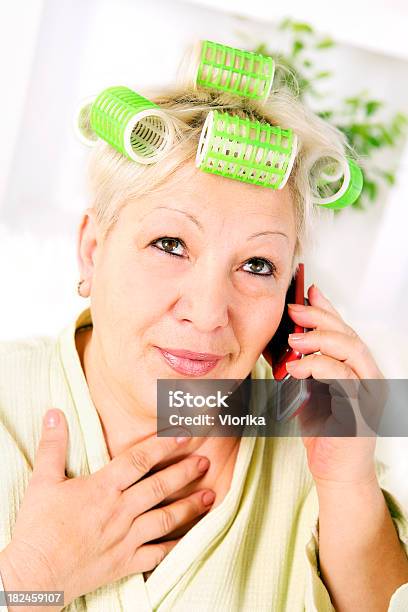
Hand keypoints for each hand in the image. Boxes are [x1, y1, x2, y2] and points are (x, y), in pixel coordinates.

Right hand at [0, 409, 213, 607]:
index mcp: (102, 488)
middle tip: (205, 462)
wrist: (34, 575)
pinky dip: (176, 546)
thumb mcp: (42, 481)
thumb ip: (53, 446)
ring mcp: (126, 539)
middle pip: (159, 487)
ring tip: (209, 497)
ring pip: (165, 519)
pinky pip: (157, 554)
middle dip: (185, 472)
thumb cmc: (38, 528)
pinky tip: (190, 538)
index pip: (138, 460)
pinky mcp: (125, 563)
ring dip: (189, 507)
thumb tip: (55, 413)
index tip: (183, 435)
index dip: (162, 445)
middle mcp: (120, 511)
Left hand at [285, 284, 385, 487]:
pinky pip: (344, 380)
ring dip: (320, 340)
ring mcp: (369, 395)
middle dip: (321, 318)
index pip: (345, 331)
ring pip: (353, 352)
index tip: (308, 291)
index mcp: (357, 371)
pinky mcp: (362, 412)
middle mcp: (368, 378)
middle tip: (294, 310)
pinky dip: (319, 368)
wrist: (337, 473)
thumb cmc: (325, 432)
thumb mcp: (310, 391)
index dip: (328, 309)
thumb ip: (306, 366)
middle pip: (350, 336)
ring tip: (293, 338)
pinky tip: (298, 367)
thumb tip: (286, 340)